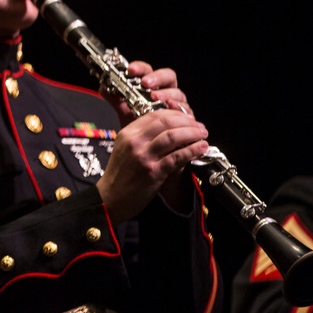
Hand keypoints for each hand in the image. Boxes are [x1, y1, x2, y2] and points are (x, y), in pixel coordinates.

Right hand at [97, 60, 209, 221]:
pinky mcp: (153, 172)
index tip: (186, 118)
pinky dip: (192, 150)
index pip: (154, 115)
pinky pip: (177, 156)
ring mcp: (144, 156)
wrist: (110, 198)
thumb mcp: (124, 150)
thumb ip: (142, 138)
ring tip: (203, 135)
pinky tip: (201, 148)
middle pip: (165, 122)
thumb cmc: (119, 176)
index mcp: (127, 134)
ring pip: (173, 136)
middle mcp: (134, 142)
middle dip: (187, 122)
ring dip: (192, 134)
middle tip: (199, 126)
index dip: (175, 114)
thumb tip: (168, 131)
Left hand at [101, 60, 190, 126]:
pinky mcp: (186, 117)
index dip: (140, 68)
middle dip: (157, 77)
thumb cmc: (141, 127)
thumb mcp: (125, 112)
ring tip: (155, 97)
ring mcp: (177, 103)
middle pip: (168, 76)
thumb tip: (103, 87)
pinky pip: (185, 109)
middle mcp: (166, 92)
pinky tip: (170, 107)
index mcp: (152, 87)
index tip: (131, 70)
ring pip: (177, 92)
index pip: (148, 71)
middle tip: (146, 83)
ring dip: (165, 93)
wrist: (150, 148)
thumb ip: (116, 100)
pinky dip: (177, 106)